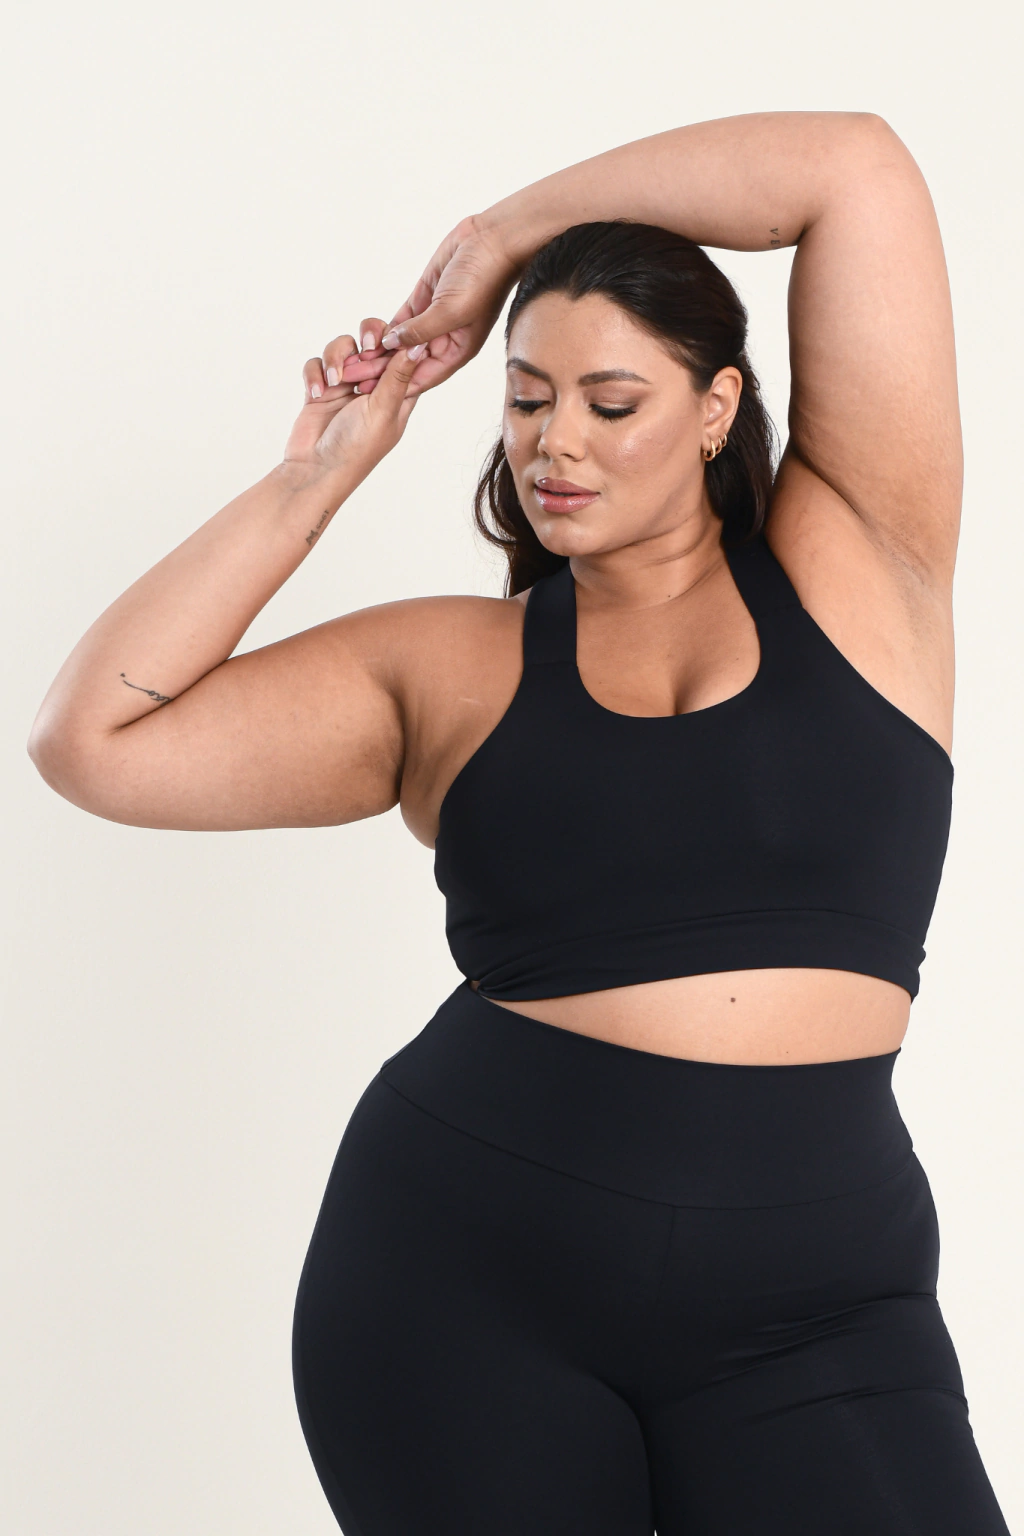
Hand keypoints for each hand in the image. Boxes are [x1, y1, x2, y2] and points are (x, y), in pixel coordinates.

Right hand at [283, 332, 422, 479]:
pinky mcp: (322, 389)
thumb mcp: (384, 410)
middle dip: (368, 339)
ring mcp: (347, 386)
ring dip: (337, 357)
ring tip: (335, 381)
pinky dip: (315, 374)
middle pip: (375, 342)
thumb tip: (419, 345)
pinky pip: (318, 363)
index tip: (391, 341)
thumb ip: (398, 375)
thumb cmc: (356, 449)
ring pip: (344, 347)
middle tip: (366, 347)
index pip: (405, 355)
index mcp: (398, 394)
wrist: (315, 470)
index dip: (399, 342)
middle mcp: (373, 387)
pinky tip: (316, 393)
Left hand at [340, 216, 520, 397]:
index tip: (369, 393)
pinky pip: (401, 321)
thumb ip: (420, 331)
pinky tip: (365, 340)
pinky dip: (385, 331)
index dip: (396, 386)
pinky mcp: (424, 299)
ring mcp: (433, 319)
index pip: (422, 376)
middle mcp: (445, 339)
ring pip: (401, 343)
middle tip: (351, 378)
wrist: (491, 240)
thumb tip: (391, 346)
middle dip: (380, 371)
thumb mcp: (449, 311)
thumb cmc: (483, 278)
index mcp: (457, 350)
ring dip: (378, 353)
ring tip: (352, 362)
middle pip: (407, 363)